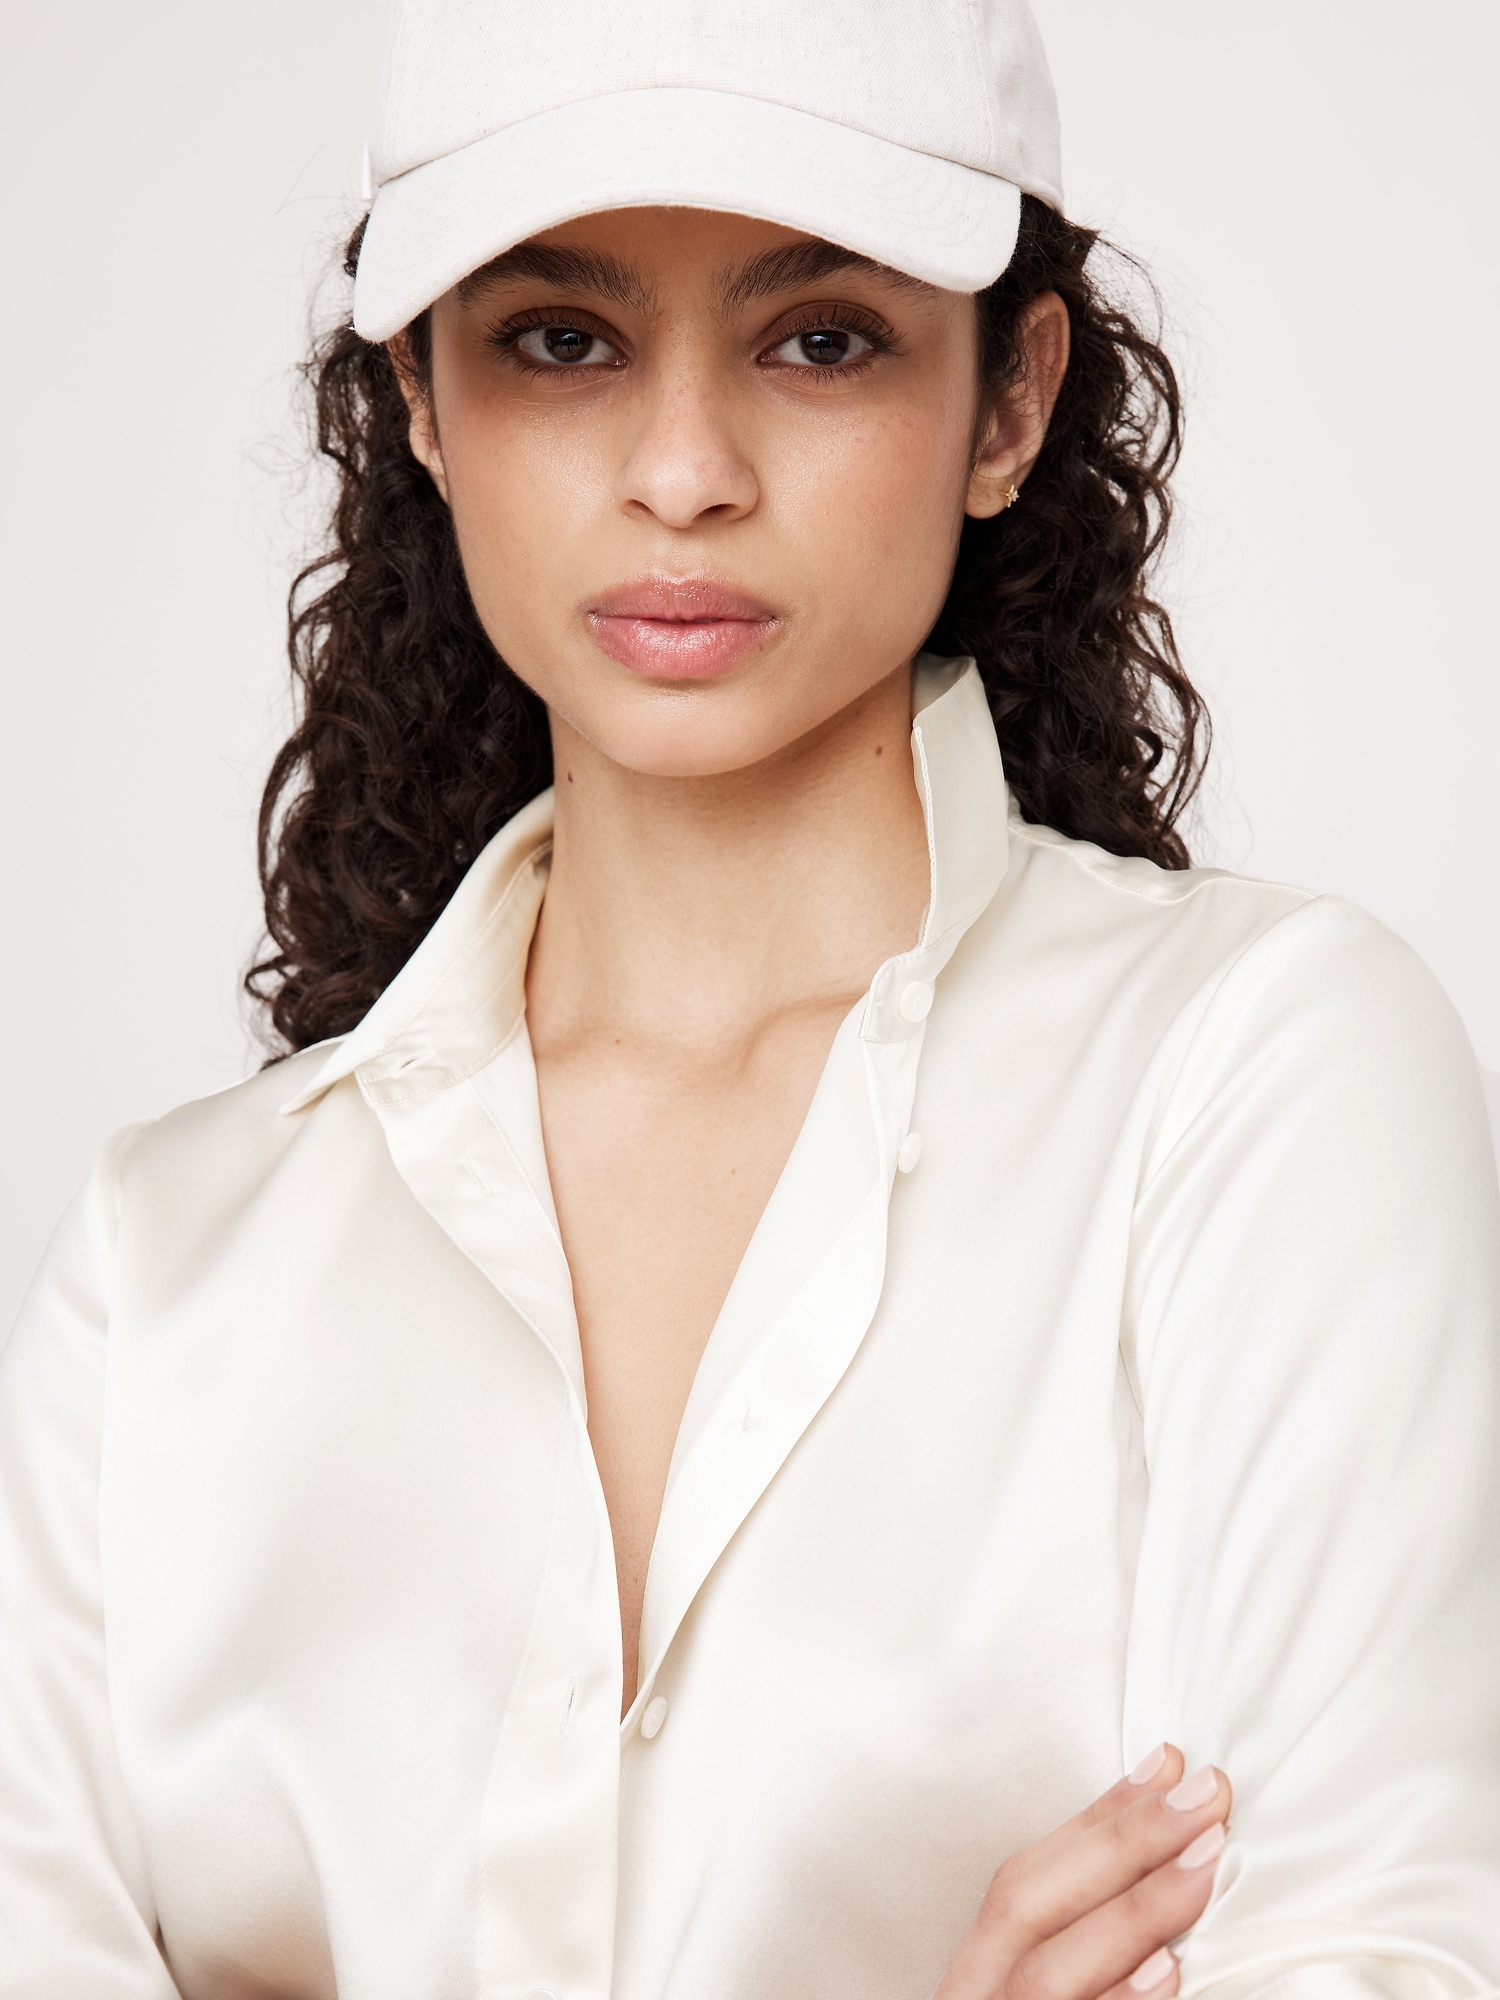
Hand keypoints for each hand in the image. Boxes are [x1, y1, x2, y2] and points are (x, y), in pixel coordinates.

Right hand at [933, 1743, 1230, 1999]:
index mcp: (979, 1969)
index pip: (1027, 1876)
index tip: (1169, 1767)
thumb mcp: (1041, 1981)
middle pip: (1027, 1906)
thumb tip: (1172, 1854)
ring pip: (1047, 1971)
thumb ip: (1083, 1933)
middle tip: (1205, 1798)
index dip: (1098, 1818)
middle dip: (1119, 1845)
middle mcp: (975, 1995)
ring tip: (1204, 1863)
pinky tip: (1168, 1970)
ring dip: (1132, 1911)